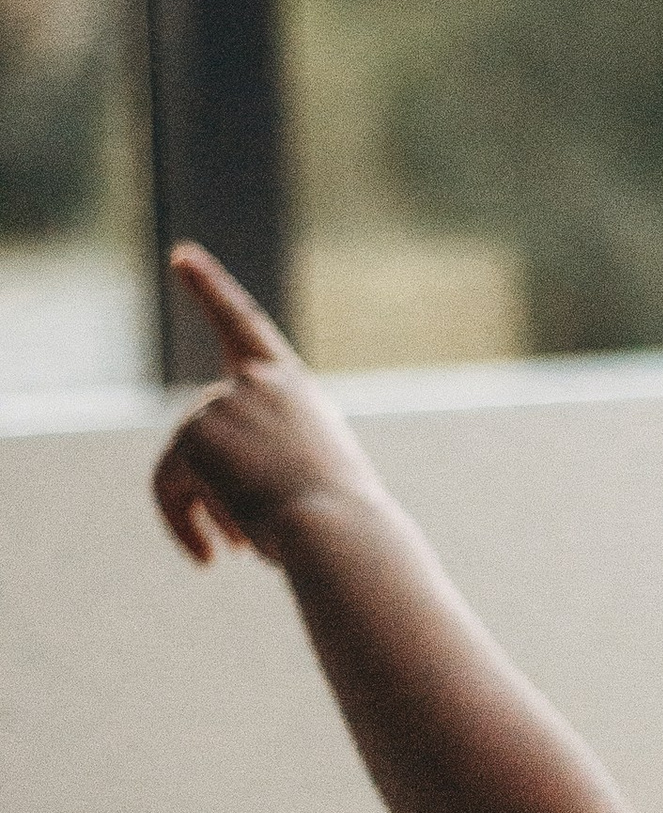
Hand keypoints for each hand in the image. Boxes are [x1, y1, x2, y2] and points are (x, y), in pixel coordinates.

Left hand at [152, 245, 387, 565]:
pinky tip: (211, 557)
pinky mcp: (194, 432)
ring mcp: (223, 403)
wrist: (338, 533)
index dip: (211, 287)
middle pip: (201, 438)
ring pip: (187, 468)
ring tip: (245, 546)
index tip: (182, 255)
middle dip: (208, 496)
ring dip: (207, 514)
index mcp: (294, 389)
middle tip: (233, 548)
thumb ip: (266, 460)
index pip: (244, 326)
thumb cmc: (343, 526)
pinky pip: (168, 488)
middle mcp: (257, 384)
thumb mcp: (313, 480)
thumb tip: (214, 487)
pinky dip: (182, 526)